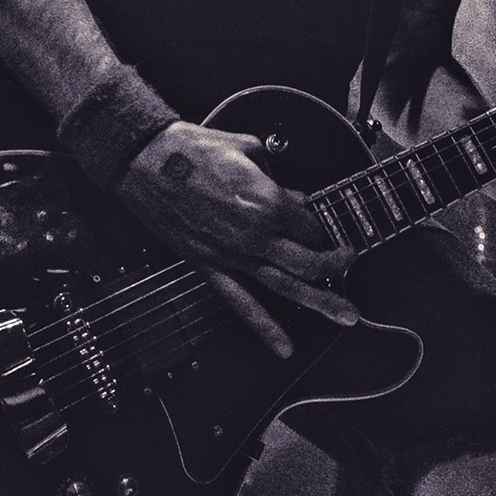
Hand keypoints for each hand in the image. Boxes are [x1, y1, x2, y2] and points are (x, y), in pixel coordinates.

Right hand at [116, 122, 357, 357]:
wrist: (145, 160)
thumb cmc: (193, 148)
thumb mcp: (247, 148)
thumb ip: (276, 177)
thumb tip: (292, 195)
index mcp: (266, 202)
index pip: (311, 225)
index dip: (320, 225)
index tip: (321, 224)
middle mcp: (254, 235)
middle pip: (309, 260)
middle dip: (335, 264)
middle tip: (349, 262)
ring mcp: (232, 255)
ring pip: (286, 287)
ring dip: (321, 302)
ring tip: (347, 315)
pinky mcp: (209, 267)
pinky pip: (241, 304)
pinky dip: (265, 328)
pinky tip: (284, 348)